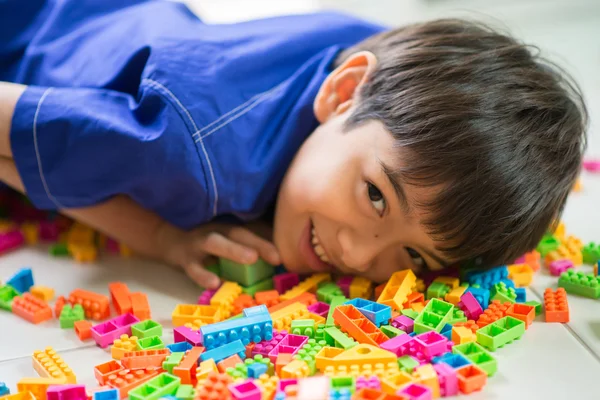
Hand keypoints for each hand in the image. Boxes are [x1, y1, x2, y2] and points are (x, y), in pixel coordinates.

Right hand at [161, 222, 280, 288]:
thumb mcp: (225, 239)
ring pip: (215, 243)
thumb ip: (248, 243)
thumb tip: (279, 252)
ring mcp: (197, 243)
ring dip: (234, 250)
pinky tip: (215, 283)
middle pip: (237, 233)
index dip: (269, 239)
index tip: (286, 252)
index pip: (252, 230)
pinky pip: (193, 267)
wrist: (167, 239)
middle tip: (276, 256)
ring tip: (251, 259)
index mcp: (228, 227)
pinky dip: (203, 275)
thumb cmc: (205, 241)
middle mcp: (215, 230)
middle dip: (258, 243)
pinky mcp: (183, 258)